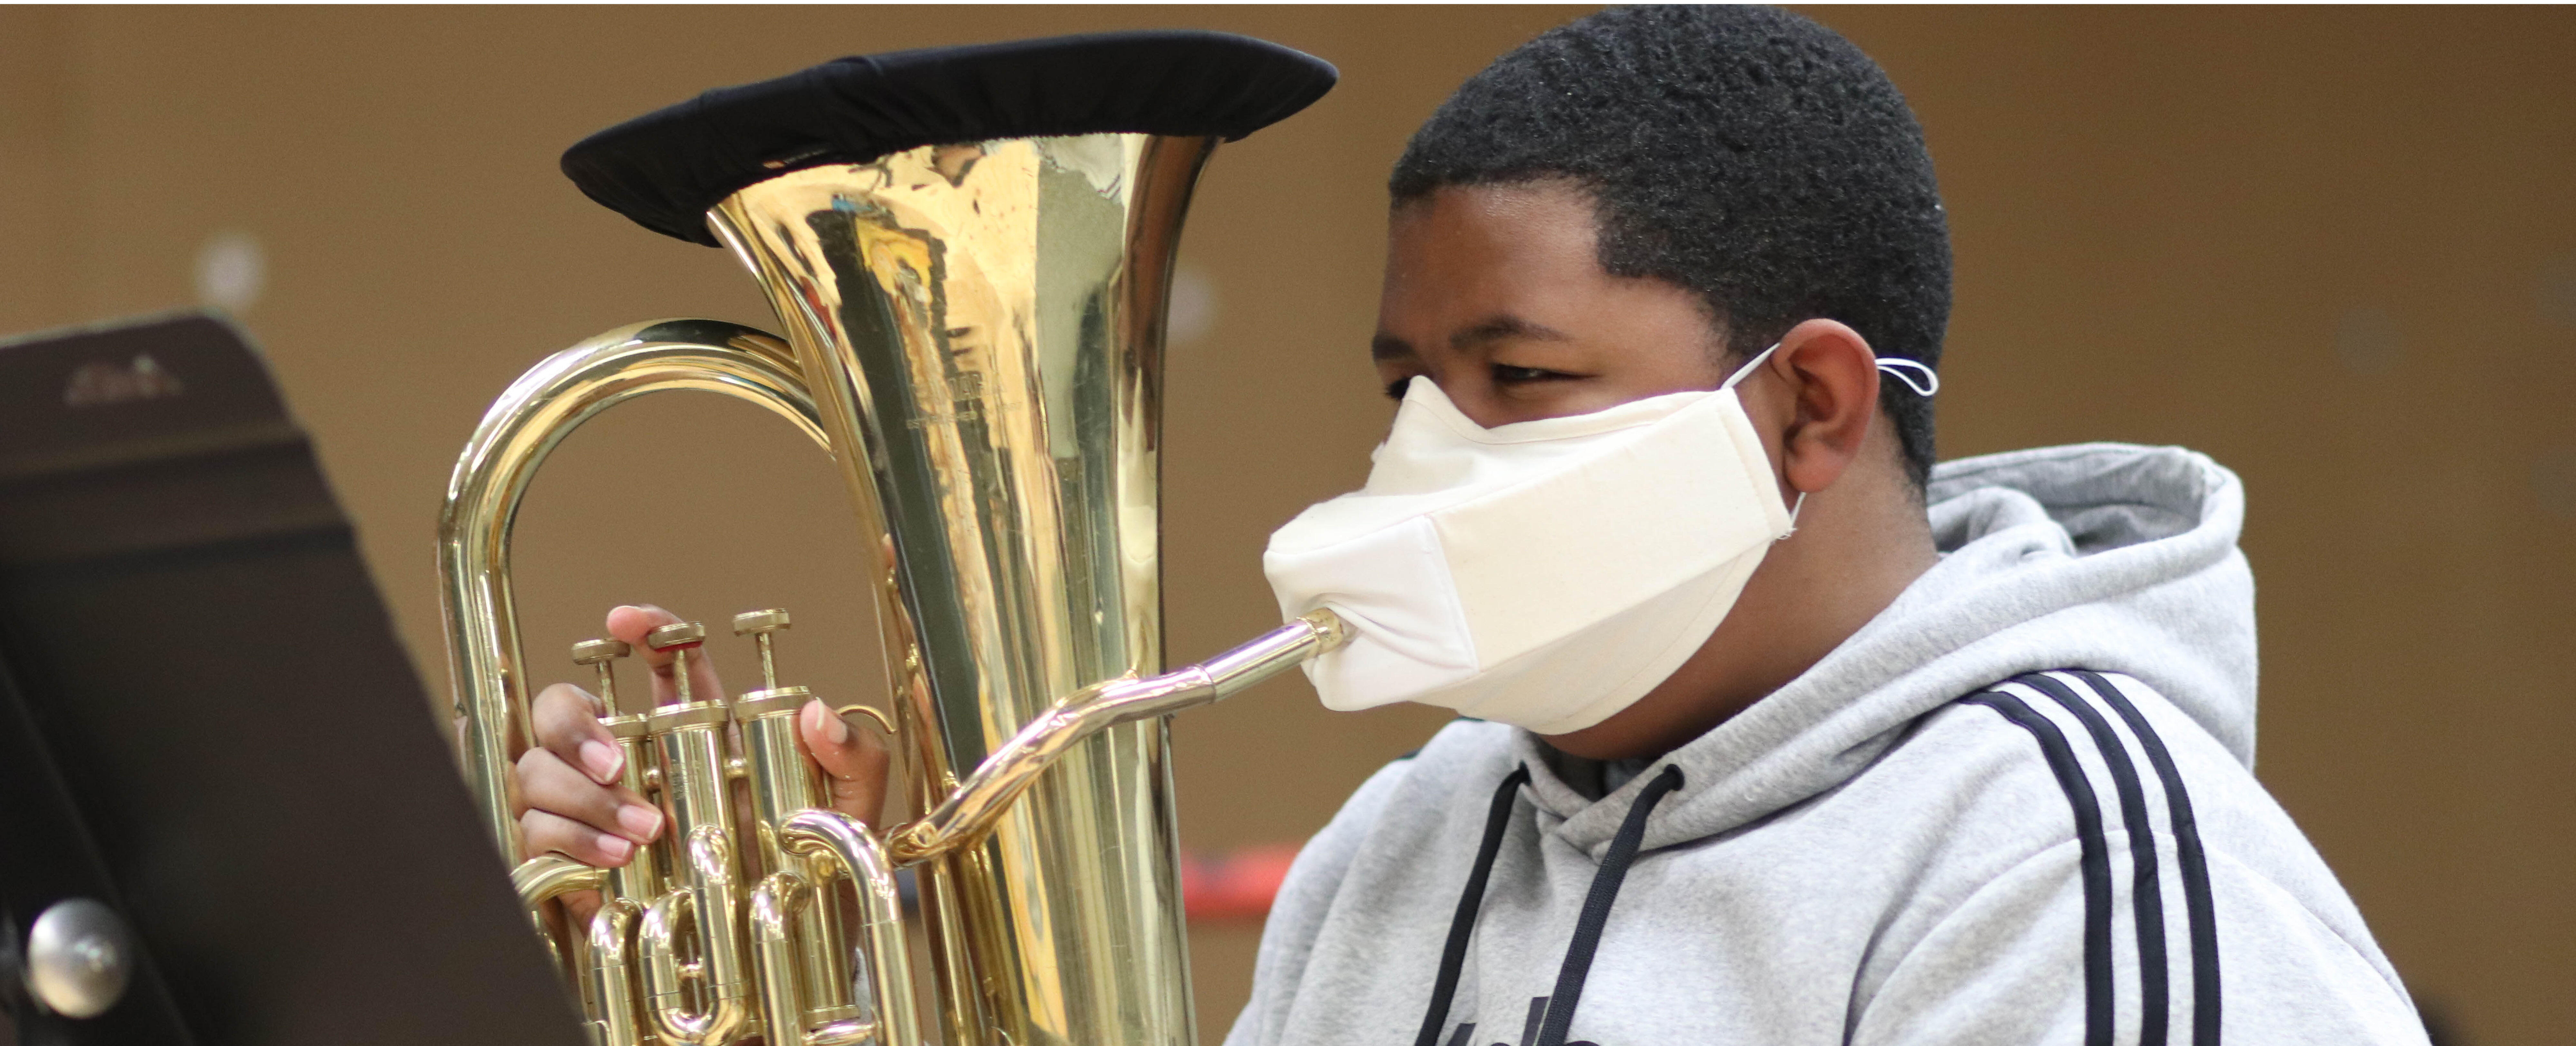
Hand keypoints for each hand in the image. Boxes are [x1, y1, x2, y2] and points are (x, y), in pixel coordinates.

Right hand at [515, 604, 891, 922]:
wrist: (781, 949)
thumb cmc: (807, 871)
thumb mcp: (848, 812)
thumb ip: (854, 757)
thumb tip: (819, 712)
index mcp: (693, 734)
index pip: (655, 665)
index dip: (639, 632)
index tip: (624, 619)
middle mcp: (630, 763)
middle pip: (561, 709)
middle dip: (576, 727)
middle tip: (619, 764)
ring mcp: (591, 811)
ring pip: (539, 773)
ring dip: (582, 797)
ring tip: (645, 831)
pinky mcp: (571, 864)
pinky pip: (535, 837)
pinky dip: (570, 843)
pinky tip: (618, 861)